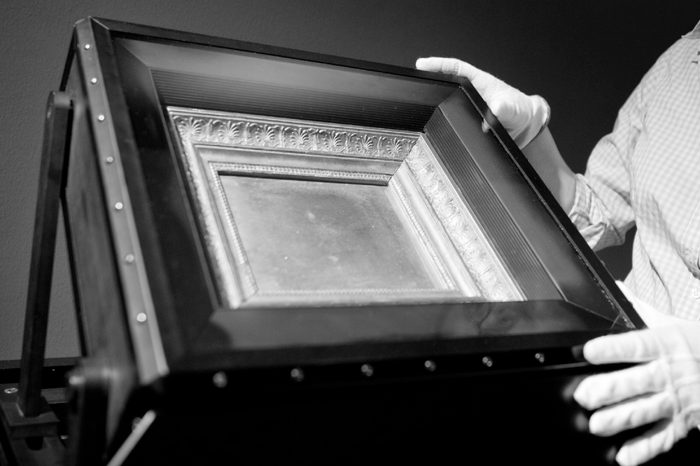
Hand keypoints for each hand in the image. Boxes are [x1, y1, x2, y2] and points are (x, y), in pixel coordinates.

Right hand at [415, 57, 548, 147]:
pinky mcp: (469, 120)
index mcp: (481, 83)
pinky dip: (443, 120)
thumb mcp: (514, 110)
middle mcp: (473, 93)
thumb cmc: (521, 113)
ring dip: (436, 102)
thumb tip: (495, 109)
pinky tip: (434, 123)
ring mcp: (470, 106)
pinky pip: (452, 118)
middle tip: (416, 83)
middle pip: (448, 82)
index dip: (439, 65)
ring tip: (421, 103)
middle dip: (432, 81)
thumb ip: (505, 108)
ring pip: (448, 101)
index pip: (457, 68)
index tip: (423, 64)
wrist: (526, 129)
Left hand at [573, 323, 699, 465]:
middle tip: (584, 396)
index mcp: (665, 345)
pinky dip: (644, 450)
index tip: (588, 352)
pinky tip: (625, 456)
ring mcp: (676, 398)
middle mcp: (669, 373)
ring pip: (644, 411)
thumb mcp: (676, 324)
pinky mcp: (684, 421)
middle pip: (634, 382)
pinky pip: (663, 438)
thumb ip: (646, 312)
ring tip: (597, 424)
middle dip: (606, 391)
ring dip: (618, 419)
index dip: (611, 349)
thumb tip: (621, 292)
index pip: (635, 346)